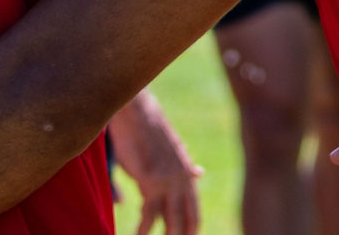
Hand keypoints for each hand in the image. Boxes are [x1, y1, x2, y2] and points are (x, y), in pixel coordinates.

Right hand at [107, 90, 201, 234]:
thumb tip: (199, 173)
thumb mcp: (173, 152)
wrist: (139, 116)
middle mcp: (181, 178)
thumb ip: (185, 166)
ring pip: (171, 217)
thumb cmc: (151, 134)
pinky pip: (149, 211)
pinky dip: (144, 227)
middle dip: (183, 234)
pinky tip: (139, 234)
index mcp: (187, 173)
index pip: (195, 207)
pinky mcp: (150, 180)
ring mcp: (167, 181)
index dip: (194, 225)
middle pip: (186, 216)